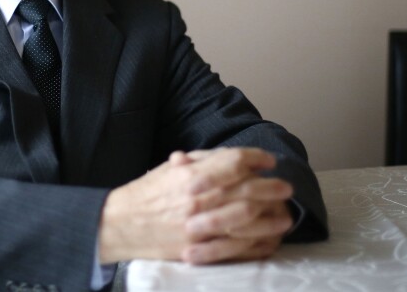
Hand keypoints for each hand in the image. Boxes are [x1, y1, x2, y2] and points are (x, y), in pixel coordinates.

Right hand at [97, 148, 293, 264]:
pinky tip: (268, 239)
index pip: (233, 162)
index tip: (269, 160)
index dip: (256, 158)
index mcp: (191, 176)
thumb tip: (232, 156)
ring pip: (245, 220)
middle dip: (271, 187)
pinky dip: (255, 244)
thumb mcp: (171, 168)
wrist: (120, 225)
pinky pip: (234, 248)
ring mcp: (198, 227)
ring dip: (270, 216)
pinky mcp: (197, 250)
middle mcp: (197, 200)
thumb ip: (201, 161)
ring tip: (285, 214)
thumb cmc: (147, 194)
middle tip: (286, 186)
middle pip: (245, 191)